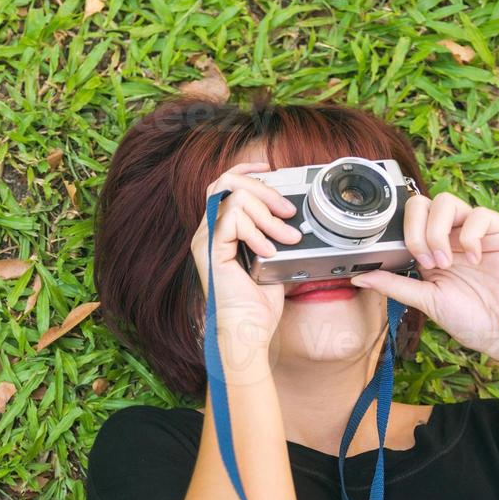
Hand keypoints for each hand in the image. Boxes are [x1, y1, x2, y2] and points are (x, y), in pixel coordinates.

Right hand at [190, 162, 301, 355]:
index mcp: (219, 230)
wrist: (247, 330)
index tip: (270, 169)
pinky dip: (257, 232)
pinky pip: (233, 220)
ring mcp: (206, 240)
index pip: (224, 184)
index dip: (246, 169)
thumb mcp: (272, 258)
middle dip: (264, 190)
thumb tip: (292, 214)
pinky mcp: (211, 250)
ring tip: (285, 238)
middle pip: (227, 182)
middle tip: (288, 212)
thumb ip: (273, 233)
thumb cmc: (257, 304)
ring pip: (235, 198)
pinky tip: (268, 251)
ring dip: (268, 216)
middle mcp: (208, 231)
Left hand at [347, 191, 498, 371]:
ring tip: (445, 263)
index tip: (403, 261)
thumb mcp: (425, 300)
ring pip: (446, 202)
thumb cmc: (473, 319)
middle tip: (425, 262)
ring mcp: (474, 231)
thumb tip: (359, 278)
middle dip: (415, 231)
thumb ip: (394, 285)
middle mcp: (450, 235)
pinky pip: (479, 214)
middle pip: (421, 203)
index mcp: (430, 249)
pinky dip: (470, 236)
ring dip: (437, 233)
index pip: (406, 220)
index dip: (400, 233)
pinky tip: (475, 259)